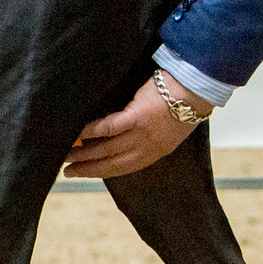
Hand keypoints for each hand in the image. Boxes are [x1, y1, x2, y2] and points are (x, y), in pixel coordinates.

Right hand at [63, 73, 210, 178]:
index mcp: (156, 152)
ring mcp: (142, 134)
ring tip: (67, 155)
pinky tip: (79, 134)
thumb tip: (124, 137)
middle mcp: (148, 148)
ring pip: (108, 149)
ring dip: (84, 153)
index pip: (123, 168)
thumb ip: (148, 136)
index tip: (85, 174)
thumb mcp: (168, 128)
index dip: (102, 172)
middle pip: (112, 163)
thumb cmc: (183, 102)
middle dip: (88, 169)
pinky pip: (110, 128)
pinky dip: (92, 132)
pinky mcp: (137, 118)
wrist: (195, 89)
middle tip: (67, 171)